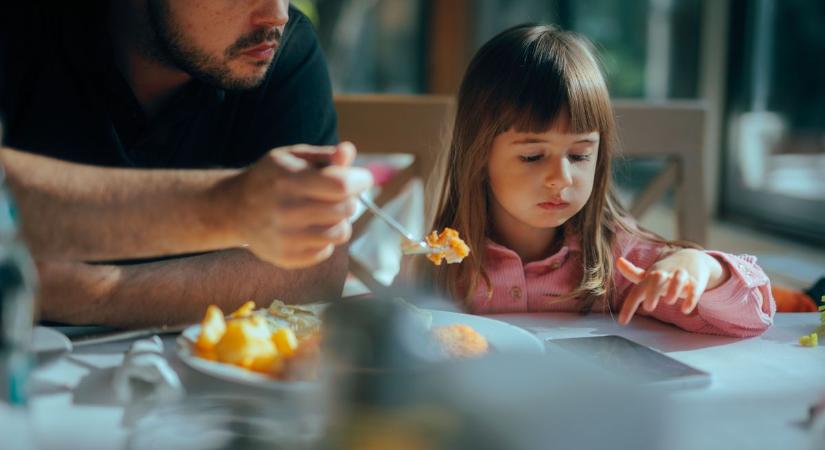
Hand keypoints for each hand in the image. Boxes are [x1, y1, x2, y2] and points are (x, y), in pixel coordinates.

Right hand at [217, 142, 372, 268]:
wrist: (234, 208)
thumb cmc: (272, 178)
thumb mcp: (293, 156)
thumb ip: (325, 156)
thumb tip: (348, 152)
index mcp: (287, 180)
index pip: (340, 186)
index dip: (359, 181)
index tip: (362, 179)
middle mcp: (284, 211)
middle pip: (344, 210)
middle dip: (350, 200)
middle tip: (340, 195)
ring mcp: (285, 238)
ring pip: (339, 233)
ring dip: (340, 221)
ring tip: (327, 212)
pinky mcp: (286, 258)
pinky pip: (326, 251)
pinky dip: (325, 240)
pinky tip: (311, 228)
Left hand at [615, 249, 728, 324]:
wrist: (692, 258)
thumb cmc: (665, 272)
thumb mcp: (649, 275)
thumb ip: (633, 273)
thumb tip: (617, 261)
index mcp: (651, 276)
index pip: (637, 290)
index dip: (629, 306)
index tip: (622, 322)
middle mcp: (665, 274)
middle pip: (657, 278)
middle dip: (653, 292)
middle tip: (648, 308)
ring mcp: (681, 276)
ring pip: (678, 278)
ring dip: (673, 289)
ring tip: (668, 302)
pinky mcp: (696, 281)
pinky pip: (695, 288)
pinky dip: (691, 298)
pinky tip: (685, 310)